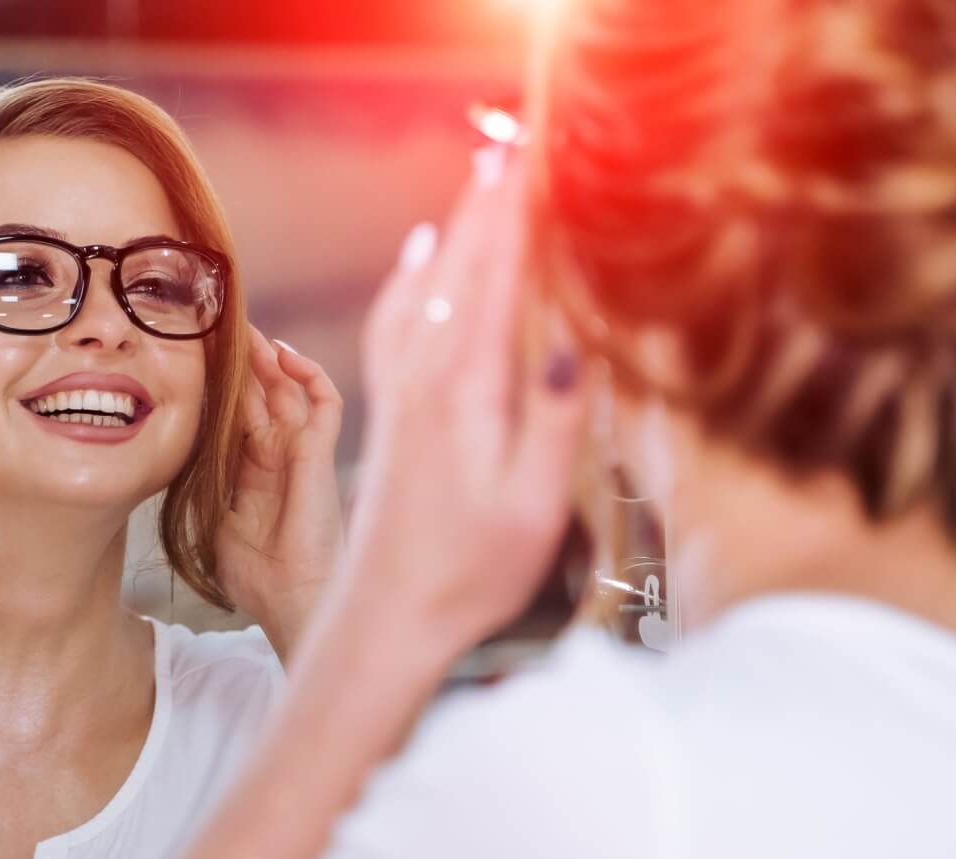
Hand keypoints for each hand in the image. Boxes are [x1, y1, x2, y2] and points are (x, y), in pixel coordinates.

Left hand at [216, 327, 344, 657]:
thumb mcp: (214, 521)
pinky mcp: (320, 456)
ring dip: (270, 357)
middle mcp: (281, 455)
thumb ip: (204, 486)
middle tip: (220, 324)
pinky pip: (324, 403)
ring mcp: (302, 453)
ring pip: (291, 389)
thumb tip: (171, 459)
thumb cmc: (256, 576)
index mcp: (254, 469)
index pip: (239, 412)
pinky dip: (309, 375)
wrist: (291, 602)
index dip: (222, 383)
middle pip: (264, 392)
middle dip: (243, 359)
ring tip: (247, 327)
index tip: (197, 354)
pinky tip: (284, 355)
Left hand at [345, 147, 586, 657]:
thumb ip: (551, 418)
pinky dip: (412, 277)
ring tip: (480, 180)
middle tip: (516, 142)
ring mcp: (401, 394)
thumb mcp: (531, 504)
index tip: (538, 156)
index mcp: (466, 391)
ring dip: (455, 228)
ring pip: (428, 286)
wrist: (386, 618)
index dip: (518, 212)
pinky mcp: (390, 413)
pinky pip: (396, 321)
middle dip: (489, 202)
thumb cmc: (467, 571)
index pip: (497, 277)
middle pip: (458, 266)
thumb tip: (569, 338)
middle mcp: (425, 378)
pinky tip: (419, 259)